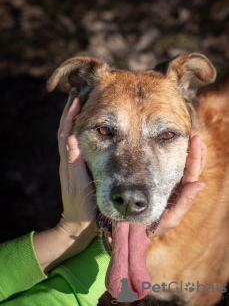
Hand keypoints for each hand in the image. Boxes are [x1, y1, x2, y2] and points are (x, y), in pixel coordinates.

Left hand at [34, 97, 97, 271]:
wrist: (78, 223)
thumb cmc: (81, 206)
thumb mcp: (80, 185)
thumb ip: (75, 163)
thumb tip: (72, 138)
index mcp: (68, 162)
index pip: (66, 133)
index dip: (70, 116)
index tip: (76, 99)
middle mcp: (68, 160)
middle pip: (67, 131)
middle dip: (70, 113)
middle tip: (79, 96)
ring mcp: (72, 164)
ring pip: (72, 136)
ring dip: (75, 121)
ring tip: (83, 107)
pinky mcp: (78, 169)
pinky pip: (77, 146)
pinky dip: (81, 133)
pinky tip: (90, 129)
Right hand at [149, 135, 205, 237]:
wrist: (131, 230)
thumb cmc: (151, 226)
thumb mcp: (170, 219)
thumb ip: (184, 203)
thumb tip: (201, 184)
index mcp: (181, 194)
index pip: (192, 173)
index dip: (196, 157)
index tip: (195, 139)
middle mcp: (177, 187)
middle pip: (193, 167)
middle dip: (197, 151)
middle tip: (195, 136)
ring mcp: (168, 184)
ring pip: (184, 166)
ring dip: (190, 152)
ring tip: (191, 138)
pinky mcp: (156, 181)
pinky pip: (169, 167)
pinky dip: (174, 156)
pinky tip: (171, 146)